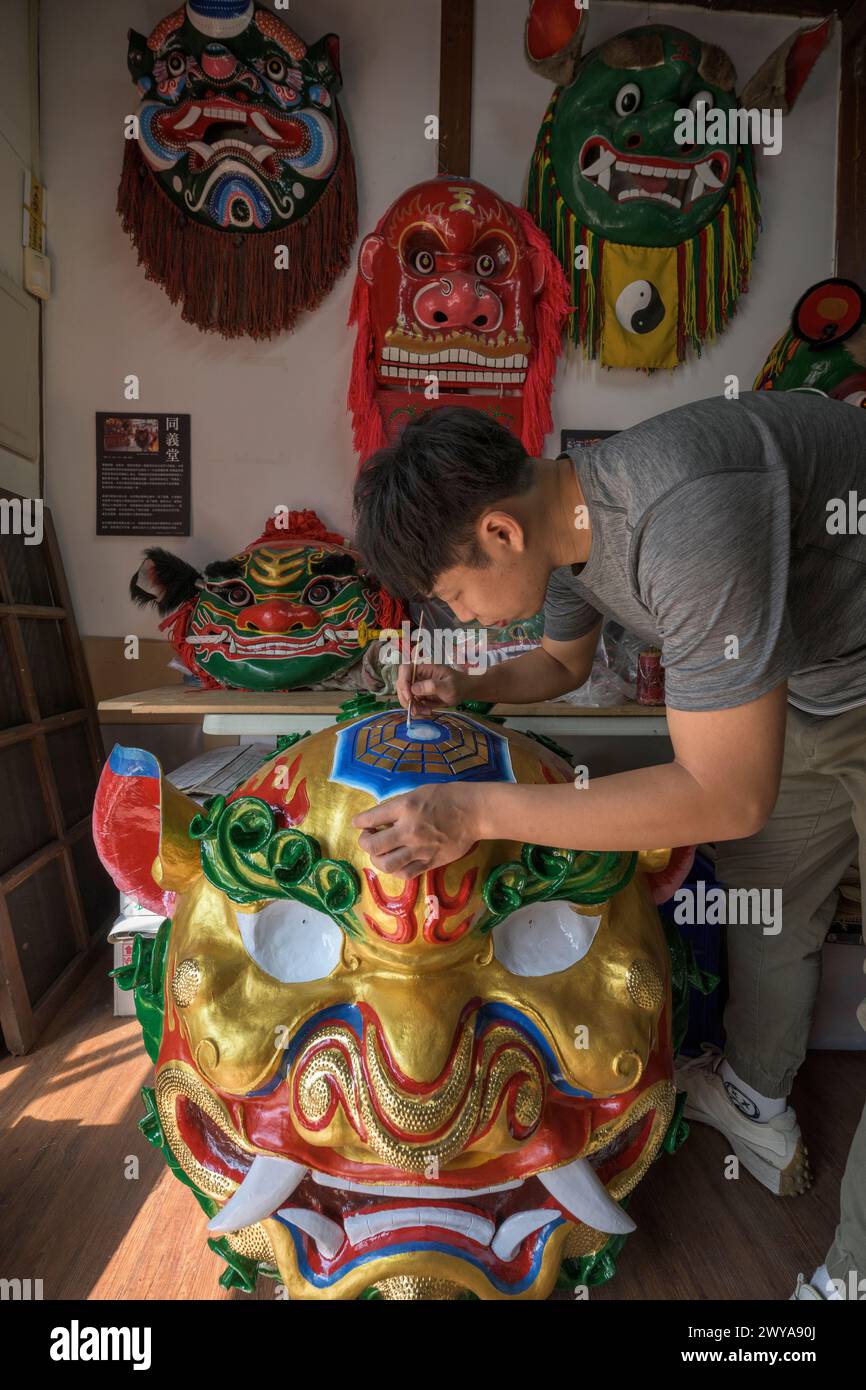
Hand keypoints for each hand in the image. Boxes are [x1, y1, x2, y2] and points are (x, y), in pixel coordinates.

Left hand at [353, 783, 481, 878]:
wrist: (474, 812)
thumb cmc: (446, 797)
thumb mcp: (417, 792)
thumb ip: (397, 806)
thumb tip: (379, 819)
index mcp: (405, 807)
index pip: (370, 818)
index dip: (359, 821)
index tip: (359, 823)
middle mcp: (409, 830)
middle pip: (373, 845)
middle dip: (364, 842)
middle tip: (368, 838)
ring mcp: (420, 849)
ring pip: (386, 864)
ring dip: (377, 859)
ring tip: (380, 853)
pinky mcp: (430, 862)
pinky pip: (405, 873)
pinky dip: (394, 870)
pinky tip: (395, 862)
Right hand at [396, 662, 466, 715]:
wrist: (465, 691)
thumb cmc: (459, 685)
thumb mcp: (448, 686)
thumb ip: (432, 686)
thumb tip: (413, 689)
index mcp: (424, 669)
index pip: (405, 670)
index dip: (403, 682)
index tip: (409, 696)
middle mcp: (418, 677)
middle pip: (401, 684)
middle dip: (406, 698)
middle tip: (415, 710)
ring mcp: (418, 686)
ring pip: (405, 696)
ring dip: (412, 706)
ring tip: (426, 712)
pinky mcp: (420, 696)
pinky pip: (412, 703)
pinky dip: (417, 710)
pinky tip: (428, 711)